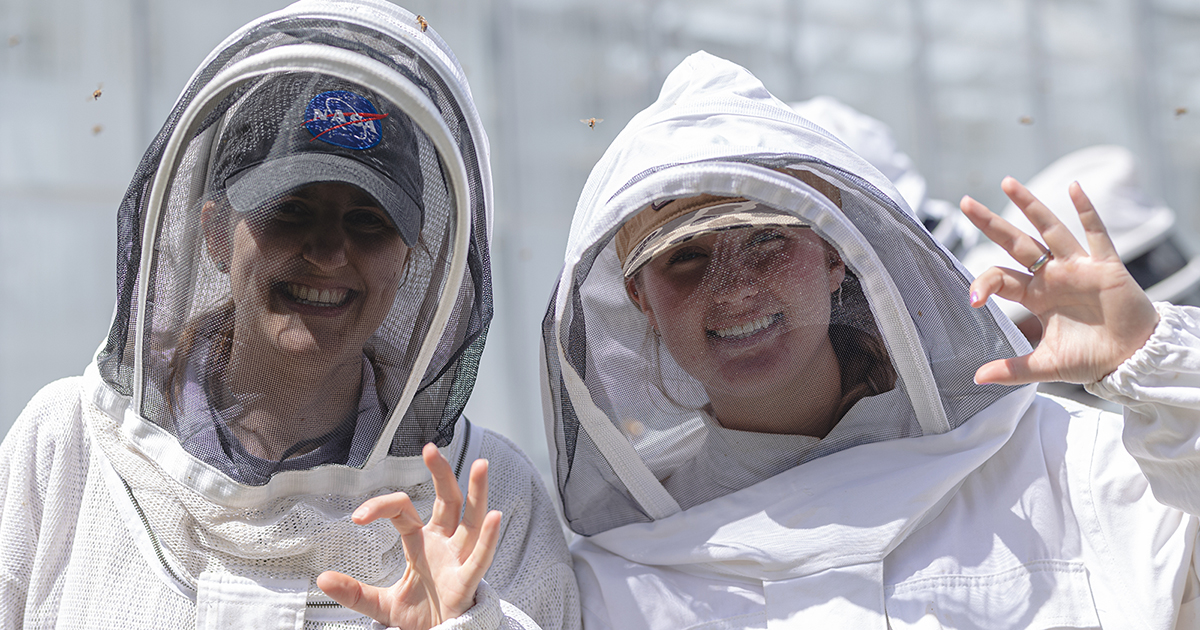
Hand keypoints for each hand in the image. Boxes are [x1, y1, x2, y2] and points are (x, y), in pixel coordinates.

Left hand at [317, 443, 501, 629]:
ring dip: (478, 493)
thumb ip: (354, 592)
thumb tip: (321, 579)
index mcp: (422, 543)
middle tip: (431, 449)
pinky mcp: (466, 583)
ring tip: (481, 465)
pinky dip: (488, 538)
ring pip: (471, 521)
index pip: (403, 510)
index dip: (381, 507)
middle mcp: (444, 545)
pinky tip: (494, 516)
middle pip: (447, 501)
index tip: (357, 517)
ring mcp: (458, 561)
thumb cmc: (420, 617)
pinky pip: (480, 558)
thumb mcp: (381, 604)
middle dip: (441, 474)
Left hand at [960, 176, 1158, 385]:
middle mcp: (1053, 276)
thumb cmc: (1092, 357)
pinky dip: (1086, 211)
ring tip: (1007, 183)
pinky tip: (1074, 189)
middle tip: (965, 203)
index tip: (973, 299)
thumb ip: (1013, 370)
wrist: (1133, 359)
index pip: (1001, 278)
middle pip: (1016, 244)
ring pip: (1050, 230)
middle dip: (991, 224)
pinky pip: (1095, 234)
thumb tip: (976, 379)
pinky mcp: (1107, 267)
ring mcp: (1078, 267)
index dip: (984, 283)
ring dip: (1030, 206)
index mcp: (1036, 296)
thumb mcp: (1046, 365)